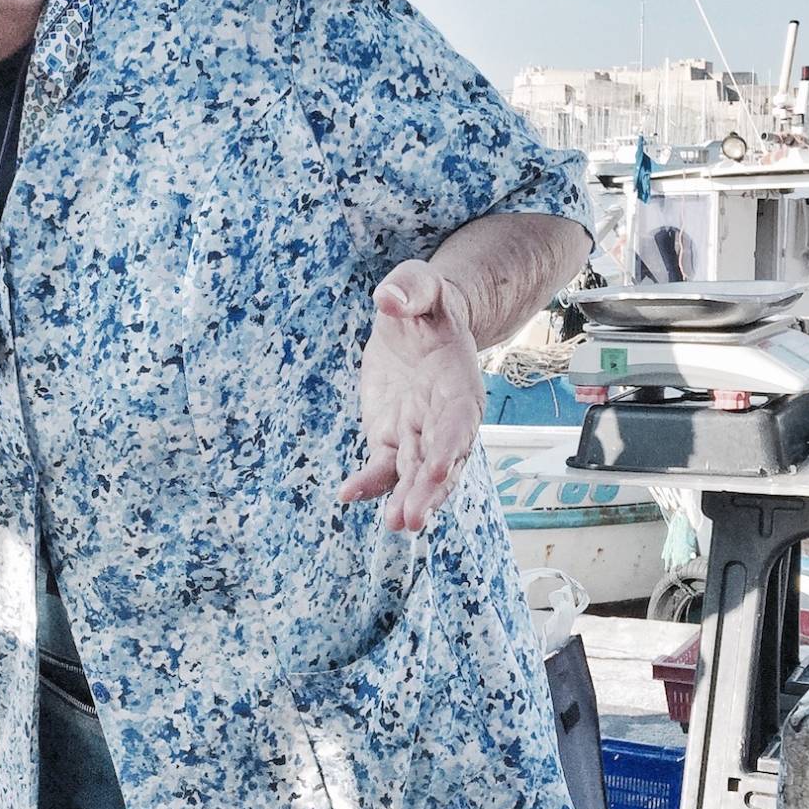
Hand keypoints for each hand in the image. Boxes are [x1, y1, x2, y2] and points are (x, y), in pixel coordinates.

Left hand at [339, 260, 483, 531]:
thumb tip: (389, 298)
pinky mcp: (391, 438)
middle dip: (429, 490)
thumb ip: (409, 289)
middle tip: (411, 518)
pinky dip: (369, 483)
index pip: (458, 420)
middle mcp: (444, 416)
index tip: (440, 469)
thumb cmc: (425, 301)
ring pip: (415, 474)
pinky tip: (349, 495)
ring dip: (407, 499)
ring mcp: (418, 432)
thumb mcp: (420, 283)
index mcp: (458, 383)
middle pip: (440, 459)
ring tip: (395, 524)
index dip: (451, 445)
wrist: (417, 321)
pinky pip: (382, 467)